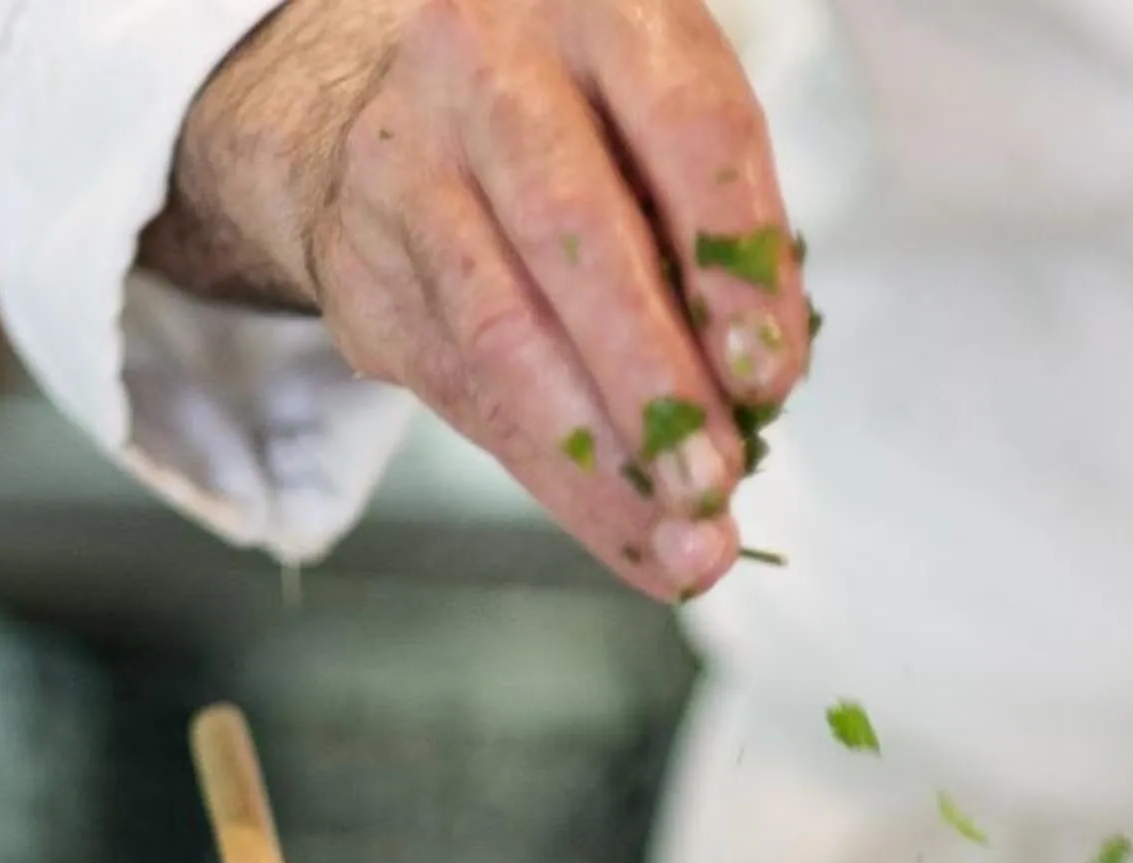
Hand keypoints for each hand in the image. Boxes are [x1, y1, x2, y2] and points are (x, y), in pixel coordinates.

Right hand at [140, 0, 810, 600]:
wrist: (375, 90)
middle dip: (653, 383)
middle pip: (574, 237)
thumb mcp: (660, 116)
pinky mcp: (360, 265)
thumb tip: (756, 390)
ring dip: (601, 459)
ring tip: (683, 540)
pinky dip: (556, 479)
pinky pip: (465, 391)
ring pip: (501, 332)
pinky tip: (630, 536)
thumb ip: (715, 228)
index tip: (772, 376)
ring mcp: (403, 163)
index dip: (732, 266)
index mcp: (595, 6)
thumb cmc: (578, 113)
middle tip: (717, 482)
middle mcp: (482, 66)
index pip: (685, 130)